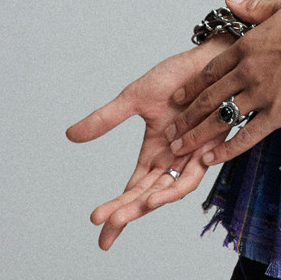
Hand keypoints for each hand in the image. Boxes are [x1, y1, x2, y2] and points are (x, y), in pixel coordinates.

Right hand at [66, 38, 232, 248]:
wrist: (210, 57)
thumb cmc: (178, 77)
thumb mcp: (134, 98)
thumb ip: (106, 119)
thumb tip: (69, 136)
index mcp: (156, 151)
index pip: (134, 186)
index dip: (116, 207)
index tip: (94, 223)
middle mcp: (174, 158)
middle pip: (147, 194)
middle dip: (125, 210)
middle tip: (102, 223)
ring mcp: (193, 154)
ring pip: (169, 190)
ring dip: (146, 204)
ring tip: (124, 215)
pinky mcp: (211, 147)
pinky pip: (193, 175)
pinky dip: (174, 188)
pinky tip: (155, 195)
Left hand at [164, 0, 280, 167]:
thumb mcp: (279, 7)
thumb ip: (251, 8)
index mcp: (245, 47)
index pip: (209, 71)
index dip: (191, 87)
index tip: (177, 99)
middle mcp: (246, 72)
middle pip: (208, 98)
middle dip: (185, 117)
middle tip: (169, 132)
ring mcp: (261, 94)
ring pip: (220, 118)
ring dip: (196, 135)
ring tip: (179, 148)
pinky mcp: (278, 113)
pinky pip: (247, 135)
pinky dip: (227, 148)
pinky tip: (211, 159)